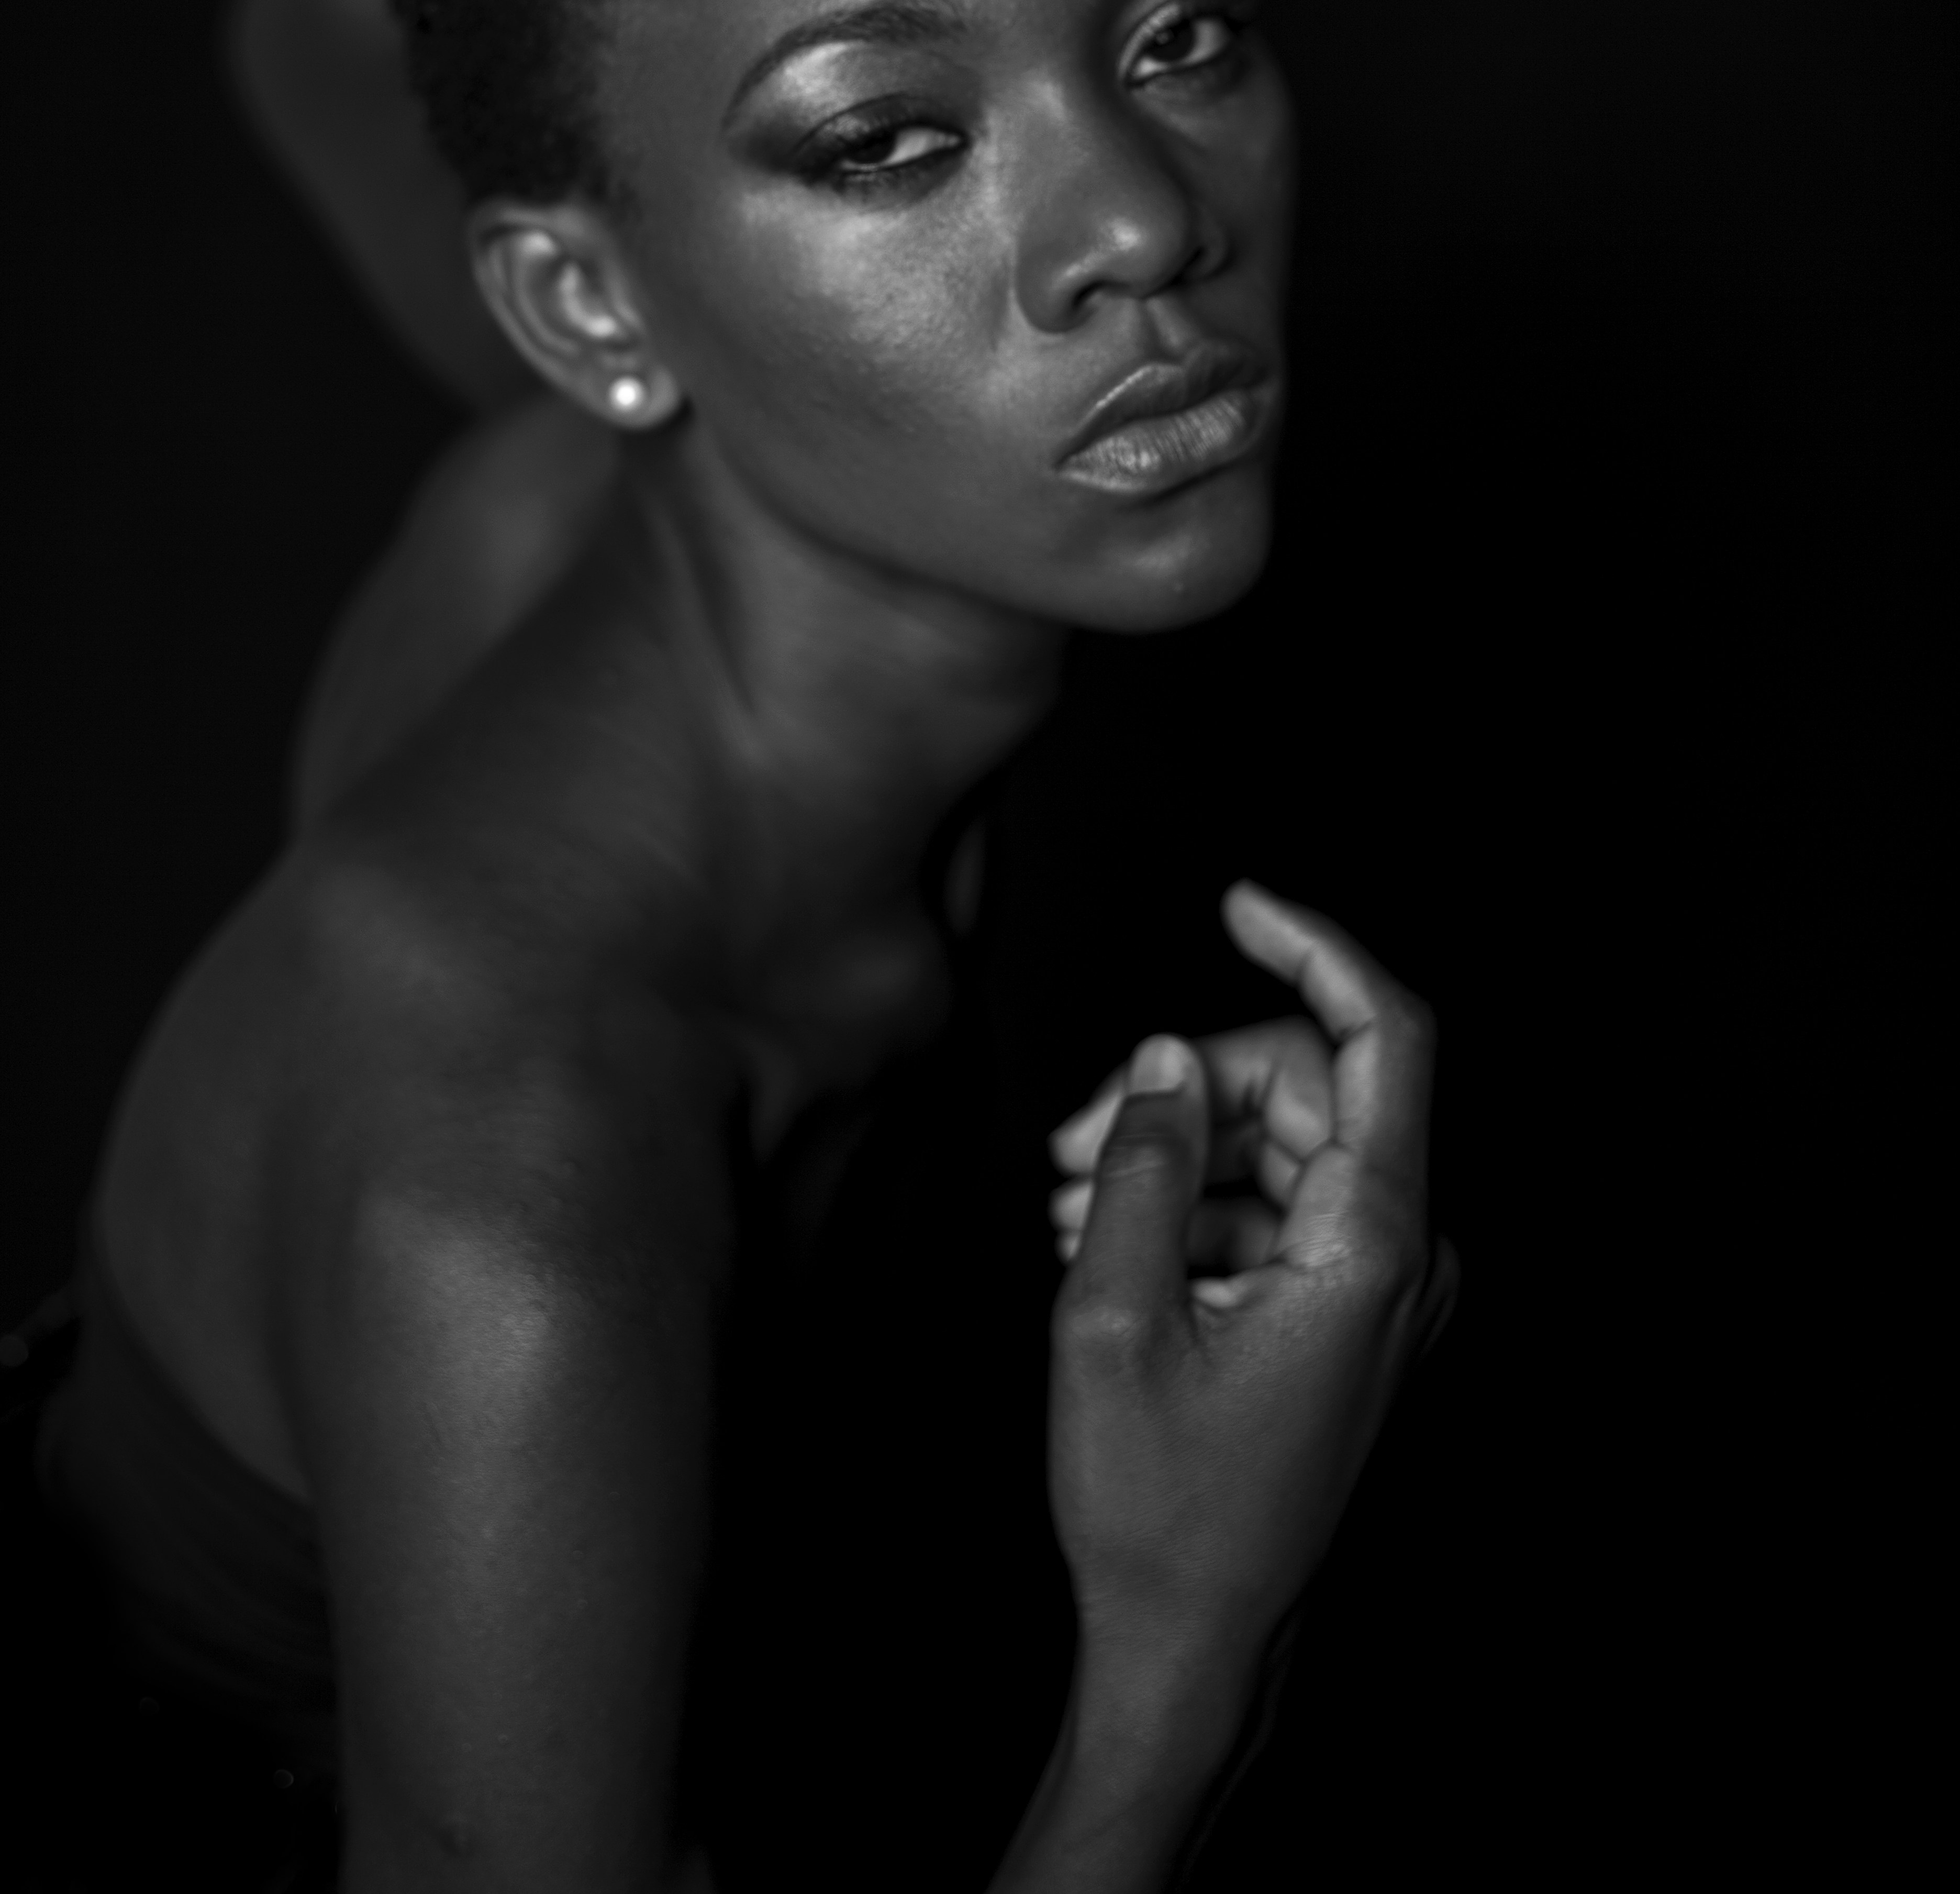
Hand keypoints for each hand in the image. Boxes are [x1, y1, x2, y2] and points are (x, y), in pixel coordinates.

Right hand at [1045, 884, 1455, 1712]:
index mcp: (1375, 1247)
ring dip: (1173, 1149)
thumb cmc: (1158, 1511)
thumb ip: (1140, 1164)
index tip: (1237, 898)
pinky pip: (1278, 1207)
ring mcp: (1380, 1293)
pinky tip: (1102, 1242)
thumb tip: (1157, 1062)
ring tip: (1065, 1205)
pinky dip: (1193, 1204)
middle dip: (1183, 1082)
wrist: (1195, 1653)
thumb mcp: (1114, 1315)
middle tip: (1065, 1139)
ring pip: (1281, 1143)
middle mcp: (1404, 1258)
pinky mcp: (1346, 1320)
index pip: (1384, 1035)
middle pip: (1305, 1085)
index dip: (1315, 945)